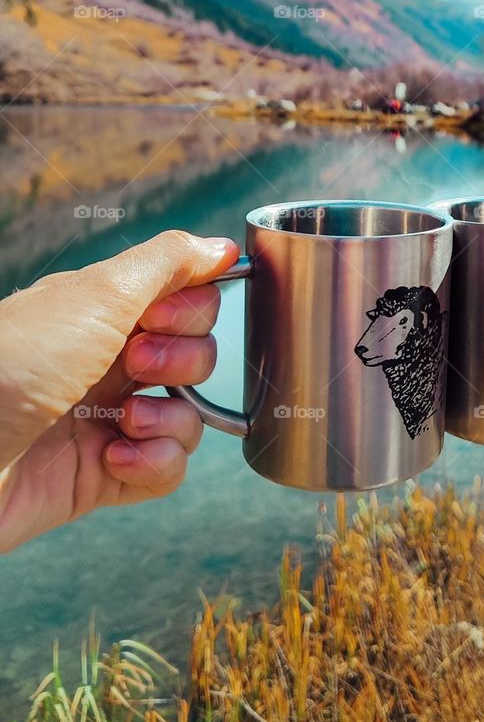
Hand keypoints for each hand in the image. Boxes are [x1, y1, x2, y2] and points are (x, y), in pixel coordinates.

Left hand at [0, 231, 237, 551]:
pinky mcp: (105, 475)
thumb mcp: (97, 293)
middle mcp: (109, 362)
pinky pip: (169, 469)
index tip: (156, 319)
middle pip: (198, 356)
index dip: (191, 311)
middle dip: (183, 362)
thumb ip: (169, 263)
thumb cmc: (14, 362)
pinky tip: (115, 458)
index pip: (189, 301)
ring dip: (170, 418)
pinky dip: (155, 463)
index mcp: (104, 312)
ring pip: (190, 415)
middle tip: (135, 366)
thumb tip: (224, 247)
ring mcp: (108, 420)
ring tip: (123, 424)